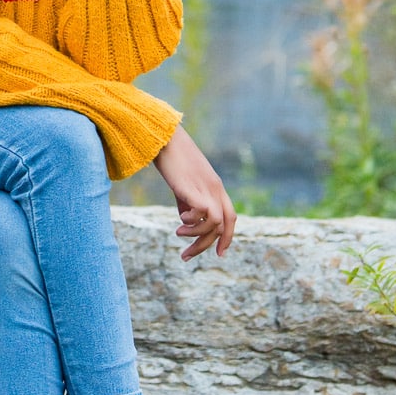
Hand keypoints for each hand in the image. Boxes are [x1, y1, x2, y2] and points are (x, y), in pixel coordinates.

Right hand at [153, 125, 235, 260]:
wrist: (164, 138)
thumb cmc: (171, 158)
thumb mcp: (183, 183)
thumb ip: (188, 200)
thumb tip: (187, 219)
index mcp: (216, 187)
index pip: (231, 218)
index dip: (227, 238)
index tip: (218, 254)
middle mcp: (216, 189)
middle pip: (223, 226)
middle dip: (206, 246)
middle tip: (186, 256)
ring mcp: (207, 188)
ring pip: (216, 224)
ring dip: (196, 236)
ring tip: (178, 233)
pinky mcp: (195, 188)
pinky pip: (205, 213)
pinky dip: (193, 222)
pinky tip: (180, 218)